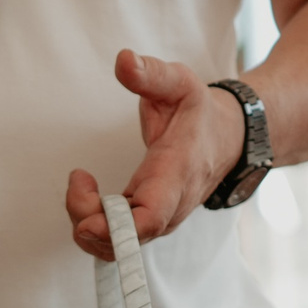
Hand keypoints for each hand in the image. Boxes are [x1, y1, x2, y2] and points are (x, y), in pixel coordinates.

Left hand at [66, 50, 244, 260]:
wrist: (229, 137)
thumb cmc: (201, 113)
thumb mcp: (181, 83)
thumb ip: (152, 73)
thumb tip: (124, 60)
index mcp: (176, 174)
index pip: (150, 219)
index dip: (114, 227)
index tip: (86, 209)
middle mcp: (169, 206)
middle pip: (124, 241)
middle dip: (87, 220)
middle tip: (78, 178)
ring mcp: (160, 218)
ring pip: (116, 247)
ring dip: (86, 223)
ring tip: (81, 183)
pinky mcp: (149, 222)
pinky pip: (116, 240)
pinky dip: (93, 223)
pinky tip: (88, 190)